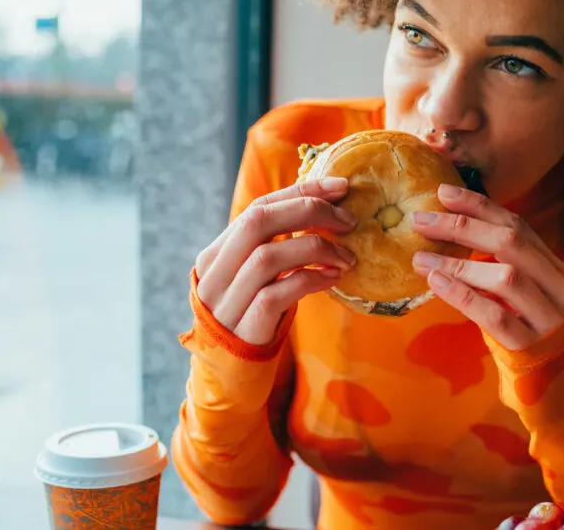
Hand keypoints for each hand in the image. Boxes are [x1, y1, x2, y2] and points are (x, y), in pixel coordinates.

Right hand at [194, 178, 357, 345]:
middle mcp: (214, 273)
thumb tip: (323, 209)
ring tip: (348, 256)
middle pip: (258, 222)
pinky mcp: (246, 327)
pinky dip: (312, 279)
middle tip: (349, 220)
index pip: (258, 207)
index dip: (301, 191)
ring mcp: (227, 301)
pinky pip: (280, 292)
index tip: (340, 187)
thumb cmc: (253, 318)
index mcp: (215, 253)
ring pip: (269, 256)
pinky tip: (334, 278)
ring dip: (317, 249)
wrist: (231, 375)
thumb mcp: (255, 279)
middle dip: (309, 211)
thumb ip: (273, 247)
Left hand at [411, 184, 563, 349]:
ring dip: (458, 262)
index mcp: (558, 272)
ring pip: (506, 277)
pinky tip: (437, 282)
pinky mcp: (533, 349)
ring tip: (420, 256)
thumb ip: (500, 270)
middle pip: (512, 243)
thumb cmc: (529, 342)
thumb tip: (451, 234)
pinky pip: (495, 315)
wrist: (559, 398)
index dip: (480, 207)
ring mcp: (551, 321)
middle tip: (421, 219)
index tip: (443, 192)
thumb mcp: (521, 301)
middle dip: (463, 226)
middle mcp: (561, 291)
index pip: (519, 227)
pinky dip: (464, 295)